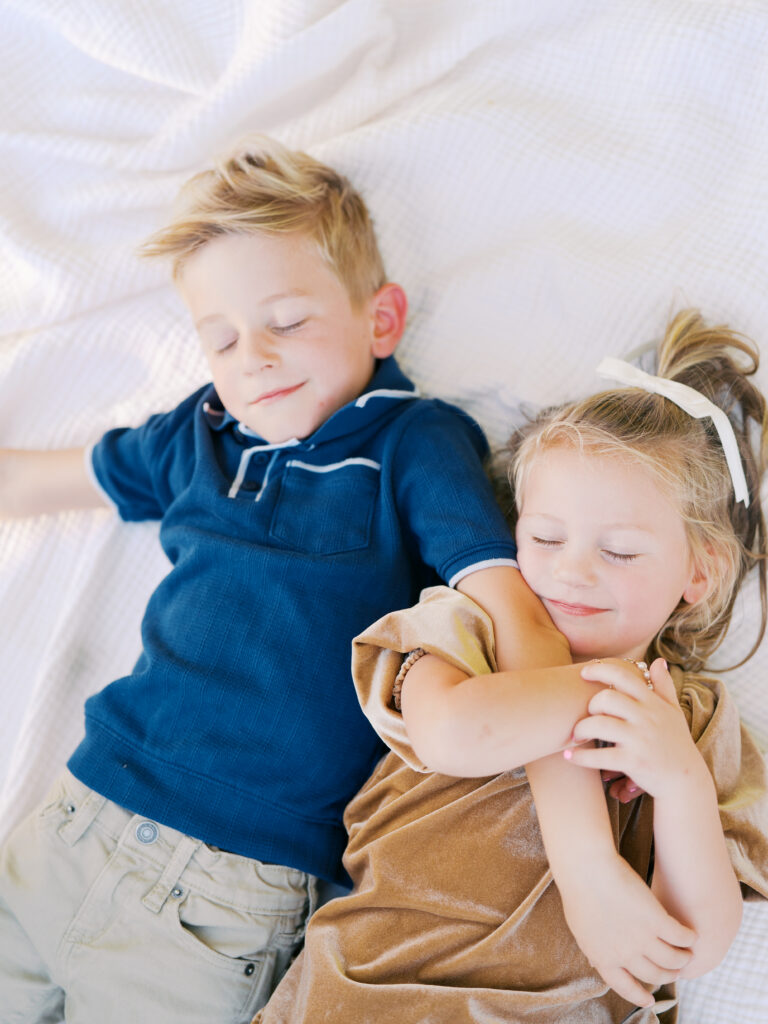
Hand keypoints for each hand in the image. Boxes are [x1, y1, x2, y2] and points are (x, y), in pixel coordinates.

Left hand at [557, 848, 695, 1006]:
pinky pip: (681, 937)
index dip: (639, 996)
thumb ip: (594, 949)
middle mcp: (624, 954)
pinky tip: (693, 935)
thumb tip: (597, 961)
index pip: (624, 986)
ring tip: (688, 954)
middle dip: (668, 975)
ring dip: (683, 959)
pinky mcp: (656, 920)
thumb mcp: (582, 929)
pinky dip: (690, 938)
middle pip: (654, 974)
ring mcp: (642, 939)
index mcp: (603, 958)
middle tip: (675, 971)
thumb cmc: (579, 891)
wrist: (586, 868)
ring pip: (673, 960)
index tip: (650, 1000)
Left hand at [565, 658, 699, 798]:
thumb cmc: (676, 744)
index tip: (583, 672)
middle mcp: (646, 718)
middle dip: (589, 705)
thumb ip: (664, 686)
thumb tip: (658, 661)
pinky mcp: (634, 762)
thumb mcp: (674, 712)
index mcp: (653, 703)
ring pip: (599, 725)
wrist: (687, 781)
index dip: (600, 670)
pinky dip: (581, 757)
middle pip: (606, 699)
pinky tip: (570, 756)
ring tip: (575, 736)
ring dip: (580, 730)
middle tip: (586, 716)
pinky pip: (600, 756)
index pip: (623, 676)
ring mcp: (640, 740)